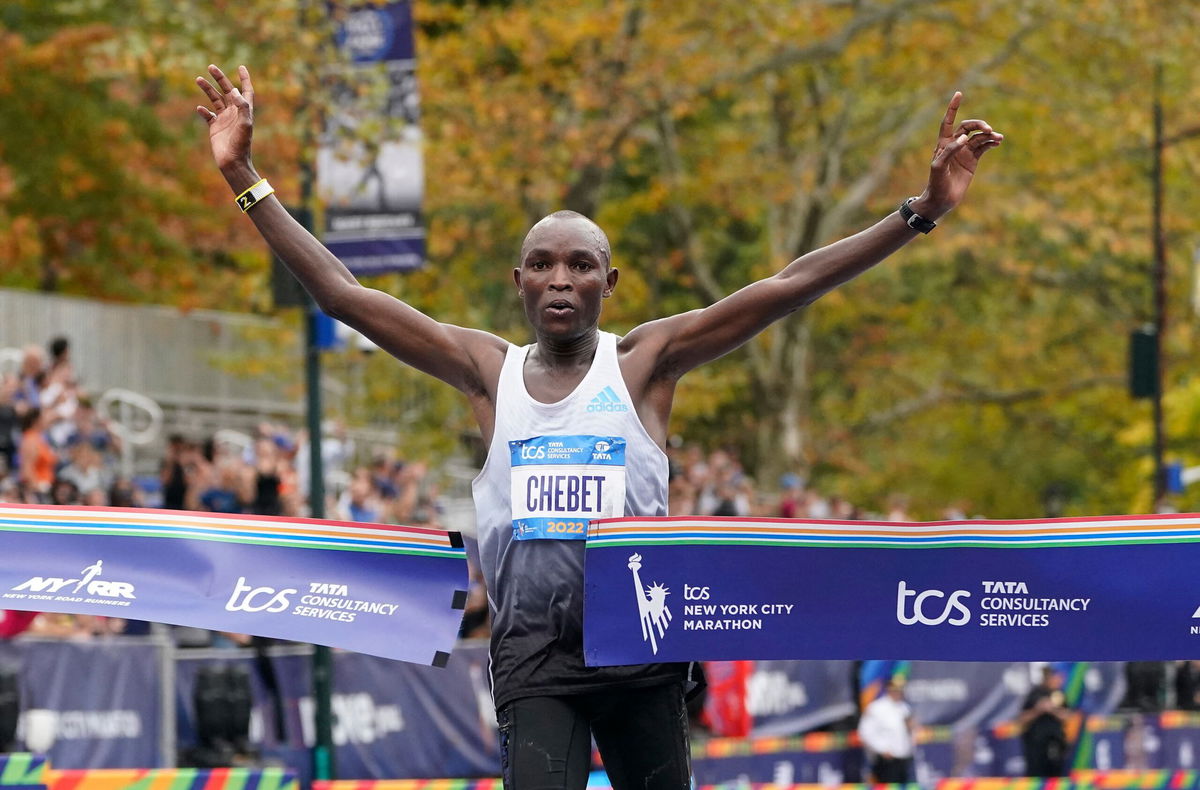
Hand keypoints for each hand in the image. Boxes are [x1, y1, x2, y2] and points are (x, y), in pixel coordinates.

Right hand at [195, 64, 255, 173]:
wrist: (233, 162)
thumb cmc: (241, 144)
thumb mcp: (245, 124)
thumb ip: (242, 107)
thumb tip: (235, 91)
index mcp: (244, 111)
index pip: (246, 91)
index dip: (245, 79)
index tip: (241, 67)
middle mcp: (234, 113)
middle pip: (227, 91)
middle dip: (220, 78)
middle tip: (211, 67)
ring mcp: (224, 119)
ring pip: (215, 99)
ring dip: (208, 89)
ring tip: (198, 79)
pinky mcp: (215, 127)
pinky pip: (208, 115)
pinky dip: (203, 110)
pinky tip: (199, 108)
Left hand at [916, 92, 1002, 218]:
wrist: (942, 199)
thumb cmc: (936, 183)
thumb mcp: (939, 167)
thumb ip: (950, 151)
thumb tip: (964, 138)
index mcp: (943, 143)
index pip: (948, 122)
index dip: (953, 108)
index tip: (959, 94)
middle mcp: (955, 144)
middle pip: (968, 127)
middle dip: (979, 125)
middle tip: (989, 129)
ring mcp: (965, 152)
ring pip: (979, 137)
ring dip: (989, 135)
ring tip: (998, 137)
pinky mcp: (973, 160)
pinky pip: (984, 147)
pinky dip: (991, 143)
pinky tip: (997, 142)